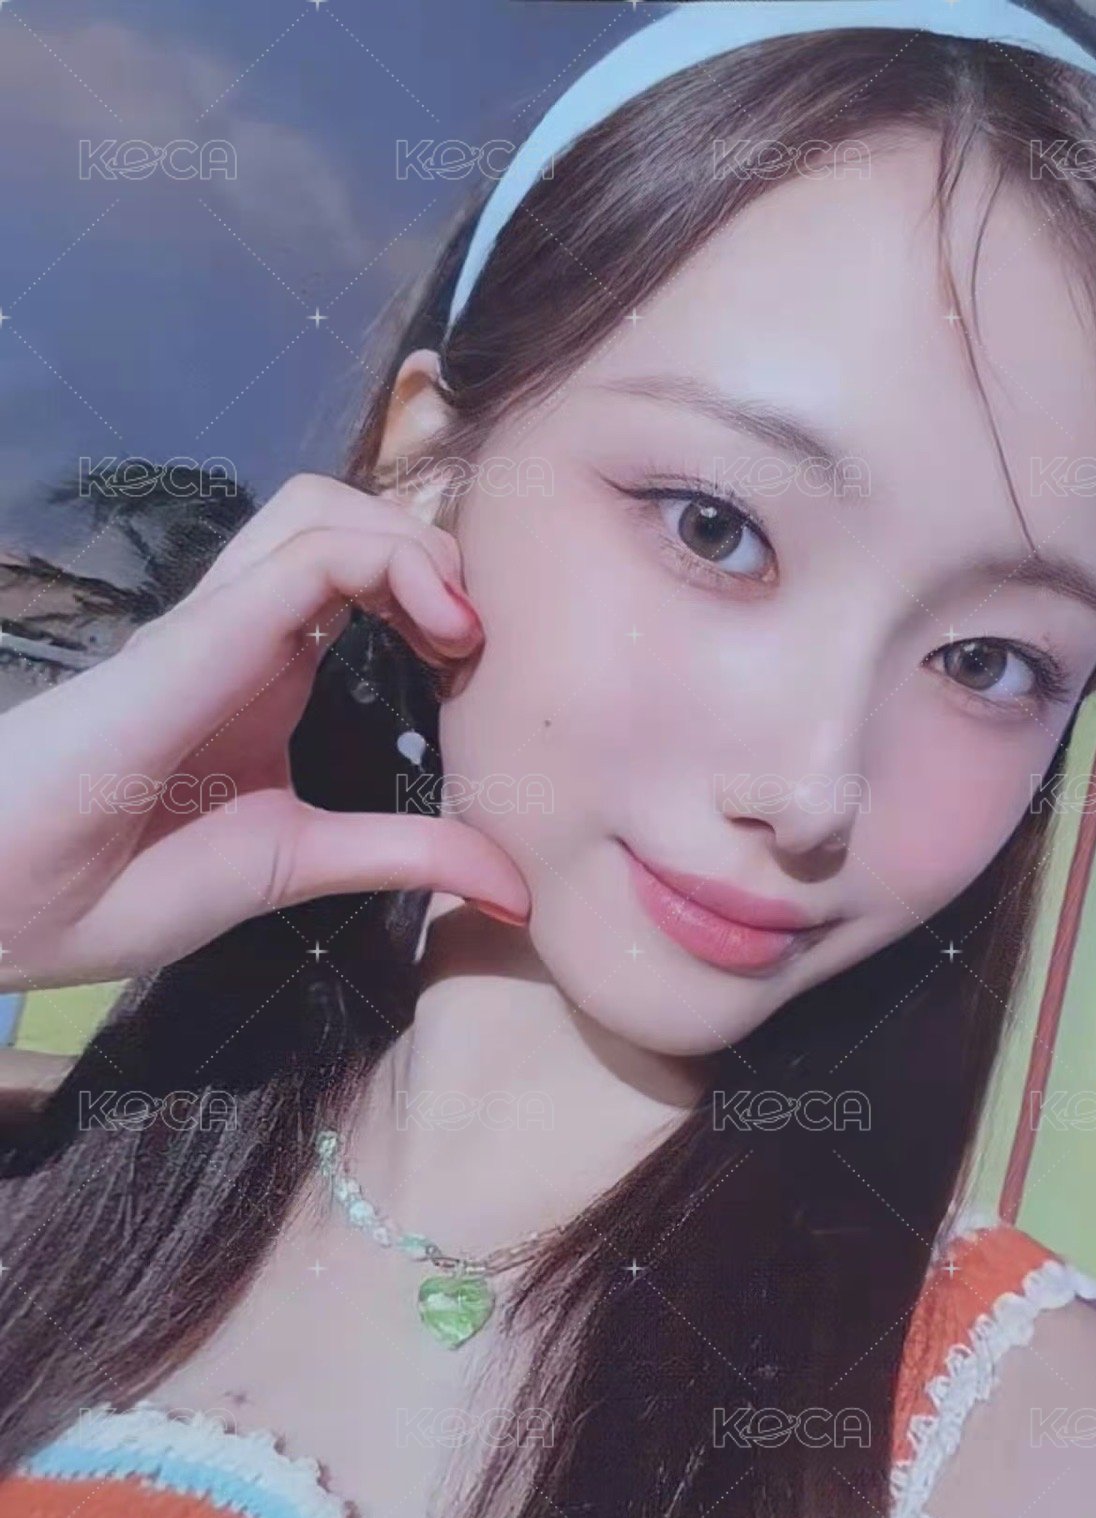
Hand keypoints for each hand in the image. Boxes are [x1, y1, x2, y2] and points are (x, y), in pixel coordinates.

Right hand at [0, 473, 530, 990]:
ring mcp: (220, 624)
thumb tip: (518, 890)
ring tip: (459, 627)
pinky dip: (389, 561)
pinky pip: (308, 553)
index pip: (357, 571)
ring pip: (325, 507)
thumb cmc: (124, 882)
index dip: (435, 591)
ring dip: (415, 543)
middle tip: (474, 638)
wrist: (9, 907)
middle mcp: (246, 630)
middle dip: (433, 550)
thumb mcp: (303, 862)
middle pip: (345, 515)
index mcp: (267, 670)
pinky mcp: (201, 638)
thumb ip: (408, 856)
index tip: (478, 668)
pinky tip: (437, 626)